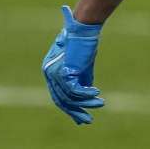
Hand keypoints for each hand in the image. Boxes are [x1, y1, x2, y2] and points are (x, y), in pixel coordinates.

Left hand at [42, 6, 104, 124]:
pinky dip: (86, 94)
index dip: (70, 108)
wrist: (83, 27)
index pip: (58, 95)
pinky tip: (97, 94)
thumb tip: (88, 92)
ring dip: (86, 102)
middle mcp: (49, 72)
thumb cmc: (84, 42)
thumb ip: (82, 78)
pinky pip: (74, 89)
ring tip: (101, 104)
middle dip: (75, 111)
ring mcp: (55, 72)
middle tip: (88, 121)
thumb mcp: (82, 64)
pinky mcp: (64, 69)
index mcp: (50, 71)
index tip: (81, 117)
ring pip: (69, 96)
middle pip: (61, 99)